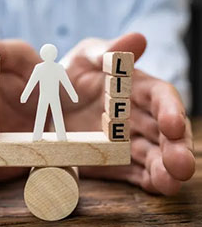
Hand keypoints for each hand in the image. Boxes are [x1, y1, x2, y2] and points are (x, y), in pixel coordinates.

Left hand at [60, 33, 194, 195]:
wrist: (45, 106)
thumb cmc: (66, 76)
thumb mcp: (82, 59)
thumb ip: (107, 51)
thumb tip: (138, 39)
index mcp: (134, 89)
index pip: (160, 98)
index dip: (171, 110)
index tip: (173, 125)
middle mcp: (136, 117)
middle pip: (164, 132)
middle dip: (176, 148)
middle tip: (181, 164)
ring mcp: (127, 143)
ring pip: (154, 156)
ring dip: (165, 169)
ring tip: (171, 182)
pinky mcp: (116, 163)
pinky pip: (136, 173)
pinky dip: (148, 180)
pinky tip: (158, 187)